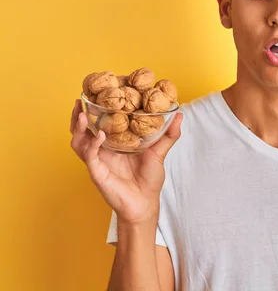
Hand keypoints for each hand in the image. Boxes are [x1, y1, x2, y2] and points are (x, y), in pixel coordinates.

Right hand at [69, 99, 182, 223]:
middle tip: (79, 100)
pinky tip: (99, 134)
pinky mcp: (97, 172)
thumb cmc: (150, 179)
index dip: (94, 110)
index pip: (99, 123)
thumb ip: (169, 134)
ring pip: (79, 142)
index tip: (96, 94)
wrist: (146, 203)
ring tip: (81, 113)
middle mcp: (102, 150)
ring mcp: (98, 161)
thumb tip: (180, 115)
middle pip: (82, 130)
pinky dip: (92, 144)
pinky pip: (90, 155)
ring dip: (79, 127)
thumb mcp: (160, 152)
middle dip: (78, 115)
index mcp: (114, 144)